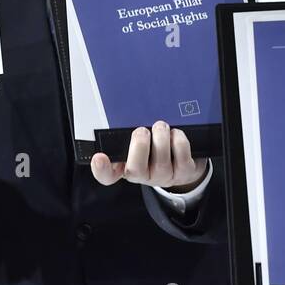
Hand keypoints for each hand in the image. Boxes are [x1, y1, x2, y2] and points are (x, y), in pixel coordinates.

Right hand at [89, 120, 207, 191]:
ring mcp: (164, 176)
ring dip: (160, 139)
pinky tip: (176, 133)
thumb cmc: (156, 146)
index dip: (101, 169)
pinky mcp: (184, 173)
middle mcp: (144, 175)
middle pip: (135, 169)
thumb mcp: (140, 139)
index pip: (107, 175)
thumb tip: (126, 108)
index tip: (99, 157)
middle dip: (139, 146)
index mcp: (126, 166)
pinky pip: (181, 156)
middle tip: (142, 131)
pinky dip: (178, 140)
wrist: (185, 161)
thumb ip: (128, 130)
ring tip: (161, 126)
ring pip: (161, 161)